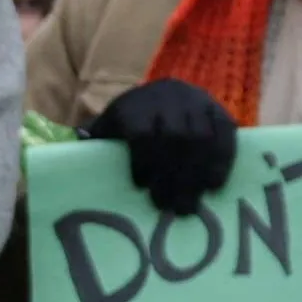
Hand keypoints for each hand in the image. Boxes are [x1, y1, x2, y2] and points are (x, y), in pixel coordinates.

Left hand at [86, 78, 237, 214]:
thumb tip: (75, 166)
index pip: (142, 131)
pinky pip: (225, 134)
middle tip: (171, 207)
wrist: (160, 94)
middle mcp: (168, 98)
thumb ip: (96, 146)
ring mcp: (196, 101)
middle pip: (175, 138)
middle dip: (173, 175)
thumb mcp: (108, 129)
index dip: (143, 159)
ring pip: (201, 138)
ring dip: (197, 174)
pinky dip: (221, 160)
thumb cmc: (127, 123)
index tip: (141, 185)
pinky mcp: (218, 109)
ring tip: (190, 202)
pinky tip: (213, 184)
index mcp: (135, 104)